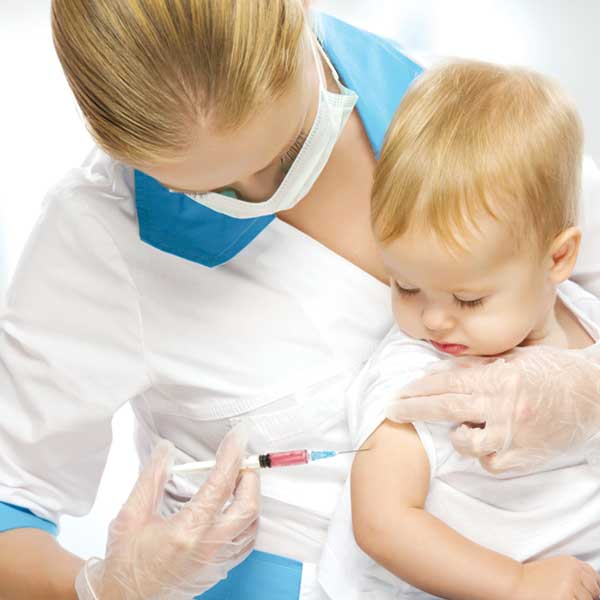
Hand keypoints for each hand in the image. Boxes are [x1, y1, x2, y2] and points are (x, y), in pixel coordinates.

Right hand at [75, 424, 259, 598]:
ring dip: (250, 496)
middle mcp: (209, 547)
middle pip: (248, 505)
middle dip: (250, 476)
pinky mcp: (221, 569)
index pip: (220, 484)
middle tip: (241, 458)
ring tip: (239, 478)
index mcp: (187, 531)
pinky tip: (235, 506)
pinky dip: (247, 518)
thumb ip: (152, 478)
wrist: (126, 599)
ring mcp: (218, 561)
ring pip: (252, 523)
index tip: (239, 435)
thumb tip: (166, 449)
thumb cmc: (127, 560)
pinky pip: (247, 540)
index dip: (232, 455)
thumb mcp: (131, 515)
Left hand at [386, 344, 599, 473]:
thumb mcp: (512, 359)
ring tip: (458, 431)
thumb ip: (474, 368)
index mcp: (500, 377)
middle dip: (414, 410)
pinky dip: (483, 456)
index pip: (447, 383)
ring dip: (456, 437)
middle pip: (448, 408)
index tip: (398, 393)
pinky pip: (492, 464)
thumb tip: (436, 370)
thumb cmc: (550, 371)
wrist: (595, 392)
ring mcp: (517, 434)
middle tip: (391, 412)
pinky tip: (486, 445)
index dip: (418, 389)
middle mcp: (506, 405)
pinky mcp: (528, 457)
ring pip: (468, 443)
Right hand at [511, 556, 599, 599]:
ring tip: (560, 596)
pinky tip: (557, 598)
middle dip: (585, 596)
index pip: (595, 577)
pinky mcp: (567, 599)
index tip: (586, 591)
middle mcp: (574, 572)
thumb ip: (573, 574)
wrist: (516, 582)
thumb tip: (590, 588)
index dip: (591, 586)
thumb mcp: (554, 568)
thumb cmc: (531, 577)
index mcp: (572, 562)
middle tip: (568, 595)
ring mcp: (572, 586)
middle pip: (594, 590)